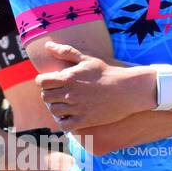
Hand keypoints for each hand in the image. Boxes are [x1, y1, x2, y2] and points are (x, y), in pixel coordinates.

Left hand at [35, 42, 152, 131]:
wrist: (129, 89)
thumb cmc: (109, 72)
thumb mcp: (89, 58)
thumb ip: (66, 51)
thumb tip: (47, 45)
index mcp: (68, 78)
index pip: (41, 81)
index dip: (45, 81)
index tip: (53, 81)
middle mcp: (70, 94)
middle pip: (45, 96)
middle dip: (50, 93)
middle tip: (61, 92)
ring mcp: (77, 108)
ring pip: (53, 110)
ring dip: (57, 106)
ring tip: (66, 103)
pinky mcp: (85, 120)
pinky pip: (64, 125)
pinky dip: (63, 122)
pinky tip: (70, 116)